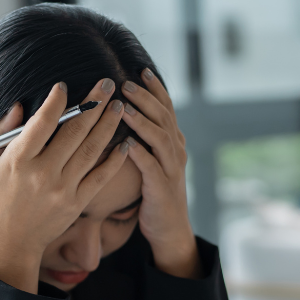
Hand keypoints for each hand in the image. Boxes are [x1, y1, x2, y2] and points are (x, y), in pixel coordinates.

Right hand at [0, 79, 128, 293]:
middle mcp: (43, 173)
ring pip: (91, 150)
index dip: (55, 103)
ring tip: (118, 105)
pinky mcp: (77, 203)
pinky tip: (126, 143)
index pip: (41, 124)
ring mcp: (62, 189)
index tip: (65, 86)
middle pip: (73, 132)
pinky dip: (115, 159)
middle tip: (107, 83)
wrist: (11, 242)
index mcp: (19, 160)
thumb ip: (3, 133)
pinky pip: (100, 177)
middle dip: (92, 104)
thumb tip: (20, 105)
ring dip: (107, 125)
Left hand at [121, 69, 201, 279]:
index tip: (141, 70)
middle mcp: (176, 151)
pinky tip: (126, 144)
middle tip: (126, 83)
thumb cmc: (154, 193)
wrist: (169, 229)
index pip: (167, 108)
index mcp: (174, 143)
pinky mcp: (162, 188)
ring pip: (159, 138)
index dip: (155, 89)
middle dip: (144, 98)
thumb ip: (146, 139)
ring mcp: (171, 169)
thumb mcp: (154, 161)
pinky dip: (140, 154)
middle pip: (163, 117)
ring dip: (141, 120)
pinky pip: (151, 167)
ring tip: (123, 107)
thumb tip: (125, 114)